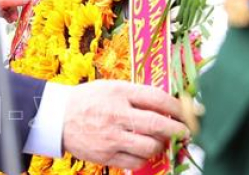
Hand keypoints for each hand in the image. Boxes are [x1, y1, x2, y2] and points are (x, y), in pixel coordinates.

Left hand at [0, 0, 30, 22]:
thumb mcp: (2, 0)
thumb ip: (17, 0)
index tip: (32, 1)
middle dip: (19, 6)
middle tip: (25, 12)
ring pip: (12, 6)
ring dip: (14, 13)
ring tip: (13, 18)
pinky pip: (6, 11)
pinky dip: (8, 16)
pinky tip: (9, 20)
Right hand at [62, 80, 188, 169]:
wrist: (57, 117)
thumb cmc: (87, 100)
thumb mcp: (111, 87)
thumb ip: (136, 94)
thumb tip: (167, 103)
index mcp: (118, 93)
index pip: (157, 99)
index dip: (178, 107)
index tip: (190, 112)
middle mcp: (116, 115)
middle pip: (158, 124)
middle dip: (178, 129)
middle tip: (186, 131)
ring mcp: (111, 137)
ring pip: (150, 146)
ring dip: (161, 144)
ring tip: (160, 140)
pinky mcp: (106, 155)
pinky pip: (136, 161)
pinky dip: (145, 157)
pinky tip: (143, 150)